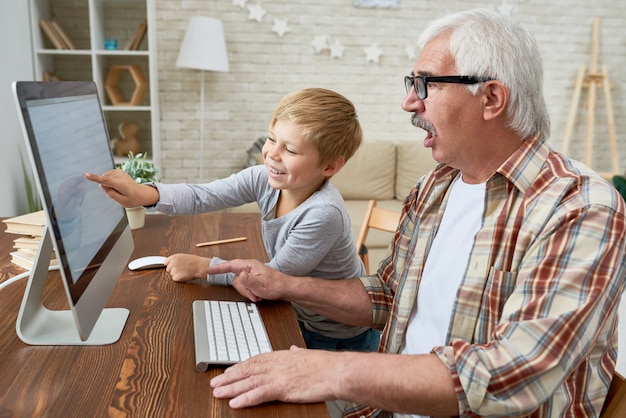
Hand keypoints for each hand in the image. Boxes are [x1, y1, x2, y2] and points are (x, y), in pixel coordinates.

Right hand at [84, 169, 157, 207]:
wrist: (141, 193)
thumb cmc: (132, 198)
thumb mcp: (122, 202)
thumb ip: (110, 194)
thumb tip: (102, 186)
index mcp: (121, 184)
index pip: (105, 180)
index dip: (95, 178)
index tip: (86, 175)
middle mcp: (120, 176)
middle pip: (104, 180)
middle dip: (106, 187)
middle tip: (117, 193)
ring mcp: (119, 172)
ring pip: (105, 178)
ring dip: (109, 184)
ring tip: (119, 189)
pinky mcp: (118, 171)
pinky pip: (108, 176)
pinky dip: (110, 181)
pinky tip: (118, 185)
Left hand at [164, 254, 210, 281]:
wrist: (200, 266)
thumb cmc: (195, 261)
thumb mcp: (184, 256)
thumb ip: (177, 260)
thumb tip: (173, 262)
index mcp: (174, 257)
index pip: (166, 262)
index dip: (170, 265)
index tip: (173, 266)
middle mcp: (172, 263)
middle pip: (168, 269)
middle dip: (173, 270)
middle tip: (181, 270)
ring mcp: (174, 270)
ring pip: (172, 274)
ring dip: (177, 274)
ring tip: (184, 272)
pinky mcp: (176, 277)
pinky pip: (175, 279)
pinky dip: (179, 278)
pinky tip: (185, 275)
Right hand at [206, 259, 288, 301]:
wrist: (286, 288)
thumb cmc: (276, 285)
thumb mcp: (261, 284)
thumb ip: (248, 280)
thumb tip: (238, 276)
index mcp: (249, 265)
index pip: (230, 265)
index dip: (218, 269)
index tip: (207, 270)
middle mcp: (249, 268)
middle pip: (235, 279)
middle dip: (243, 289)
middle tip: (254, 294)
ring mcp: (251, 274)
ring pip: (240, 285)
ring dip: (248, 292)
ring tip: (258, 294)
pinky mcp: (253, 279)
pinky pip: (245, 287)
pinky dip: (250, 293)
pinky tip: (258, 294)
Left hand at [210, 345, 338, 407]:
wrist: (336, 371)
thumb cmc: (325, 365)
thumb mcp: (307, 355)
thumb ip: (297, 353)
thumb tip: (293, 349)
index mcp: (281, 355)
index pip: (254, 360)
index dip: (239, 366)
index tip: (227, 371)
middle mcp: (276, 363)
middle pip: (247, 370)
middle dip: (229, 377)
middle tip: (214, 383)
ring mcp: (279, 375)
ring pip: (249, 381)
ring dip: (232, 388)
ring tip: (218, 393)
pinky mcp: (283, 388)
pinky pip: (260, 393)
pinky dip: (246, 398)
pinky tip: (236, 403)